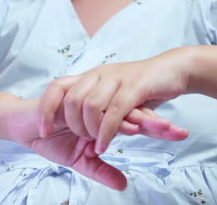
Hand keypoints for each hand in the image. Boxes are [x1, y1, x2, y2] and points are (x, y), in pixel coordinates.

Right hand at [9, 100, 187, 189]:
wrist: (23, 126)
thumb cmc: (51, 139)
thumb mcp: (80, 160)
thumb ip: (101, 170)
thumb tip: (124, 185)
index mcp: (104, 118)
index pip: (135, 121)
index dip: (156, 127)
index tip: (180, 134)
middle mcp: (96, 105)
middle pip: (129, 110)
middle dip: (153, 120)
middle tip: (175, 130)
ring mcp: (80, 99)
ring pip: (108, 107)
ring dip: (126, 120)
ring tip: (146, 129)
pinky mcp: (61, 97)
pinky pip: (79, 106)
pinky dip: (94, 120)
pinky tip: (107, 131)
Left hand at [39, 49, 189, 153]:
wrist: (173, 70)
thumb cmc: (142, 88)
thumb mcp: (114, 98)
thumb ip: (99, 112)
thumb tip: (84, 131)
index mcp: (90, 76)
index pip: (56, 87)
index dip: (46, 109)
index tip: (43, 131)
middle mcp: (99, 74)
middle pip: (71, 99)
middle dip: (71, 124)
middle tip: (81, 139)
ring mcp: (116, 79)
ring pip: (91, 106)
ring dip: (89, 130)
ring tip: (94, 145)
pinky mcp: (134, 87)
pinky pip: (114, 112)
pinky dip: (106, 133)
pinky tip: (103, 146)